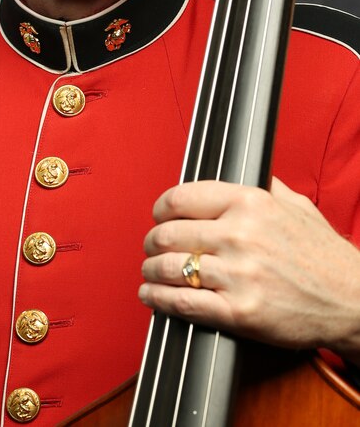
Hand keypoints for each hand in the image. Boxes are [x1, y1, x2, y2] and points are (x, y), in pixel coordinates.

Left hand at [139, 178, 359, 361]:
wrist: (352, 300)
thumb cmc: (323, 255)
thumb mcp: (294, 204)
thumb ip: (261, 186)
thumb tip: (235, 177)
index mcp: (249, 203)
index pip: (181, 198)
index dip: (161, 209)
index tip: (158, 215)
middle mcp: (240, 235)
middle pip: (168, 234)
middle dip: (152, 242)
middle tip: (151, 246)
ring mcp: (239, 275)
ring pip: (169, 268)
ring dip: (150, 270)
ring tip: (149, 271)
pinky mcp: (239, 312)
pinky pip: (183, 303)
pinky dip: (159, 300)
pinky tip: (152, 295)